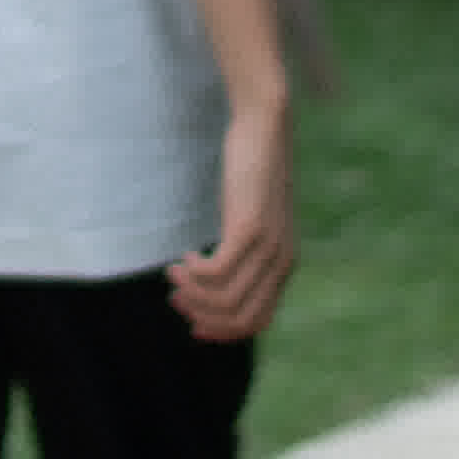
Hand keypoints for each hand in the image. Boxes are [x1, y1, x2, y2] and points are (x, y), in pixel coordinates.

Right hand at [166, 101, 296, 344]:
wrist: (265, 127)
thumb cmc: (252, 171)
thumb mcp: (251, 218)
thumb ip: (244, 248)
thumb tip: (216, 279)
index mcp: (284, 265)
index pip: (257, 322)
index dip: (223, 331)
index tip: (192, 323)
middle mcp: (281, 262)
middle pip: (240, 318)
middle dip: (203, 316)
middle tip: (176, 297)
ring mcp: (268, 247)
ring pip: (226, 299)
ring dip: (192, 292)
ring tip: (173, 272)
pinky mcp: (249, 228)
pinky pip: (216, 272)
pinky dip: (194, 272)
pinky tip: (184, 255)